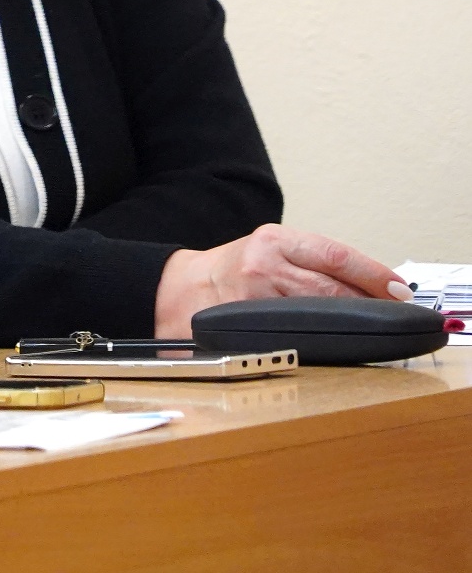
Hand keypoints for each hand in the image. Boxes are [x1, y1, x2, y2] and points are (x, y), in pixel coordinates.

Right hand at [154, 224, 409, 337]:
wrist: (179, 291)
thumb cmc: (232, 272)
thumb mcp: (268, 251)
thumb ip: (311, 261)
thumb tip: (370, 283)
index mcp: (273, 240)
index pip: (336, 255)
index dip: (374, 273)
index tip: (400, 289)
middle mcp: (263, 265)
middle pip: (331, 286)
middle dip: (369, 300)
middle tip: (396, 311)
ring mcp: (254, 297)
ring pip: (317, 310)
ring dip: (351, 320)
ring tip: (373, 325)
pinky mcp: (246, 324)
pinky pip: (296, 332)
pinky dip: (323, 337)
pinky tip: (337, 340)